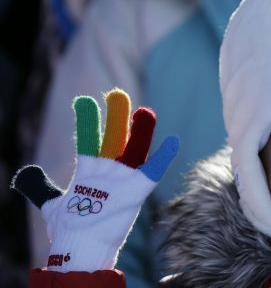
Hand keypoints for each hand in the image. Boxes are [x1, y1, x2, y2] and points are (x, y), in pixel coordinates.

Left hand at [12, 89, 177, 271]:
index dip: (86, 121)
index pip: (89, 139)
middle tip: (116, 95)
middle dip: (115, 117)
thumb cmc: (71, 227)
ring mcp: (124, 179)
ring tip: (144, 112)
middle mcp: (109, 170)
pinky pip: (152, 171)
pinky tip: (173, 142)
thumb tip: (25, 173)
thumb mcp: (52, 205)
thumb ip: (41, 187)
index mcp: (90, 170)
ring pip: (134, 150)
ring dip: (140, 132)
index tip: (84, 101)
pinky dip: (163, 157)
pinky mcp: (137, 191)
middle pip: (113, 138)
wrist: (82, 248)